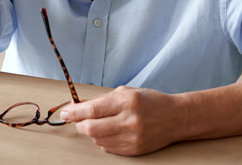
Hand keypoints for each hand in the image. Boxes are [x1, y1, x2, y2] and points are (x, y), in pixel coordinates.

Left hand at [60, 86, 187, 155]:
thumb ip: (101, 100)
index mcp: (127, 102)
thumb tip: (77, 105)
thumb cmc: (150, 102)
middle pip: (92, 128)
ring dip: (92, 132)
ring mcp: (133, 137)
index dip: (74, 112)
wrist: (176, 117)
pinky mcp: (135, 149)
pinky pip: (108, 148)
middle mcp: (130, 120)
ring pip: (98, 139)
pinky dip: (103, 140)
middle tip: (79, 120)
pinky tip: (109, 132)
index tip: (66, 112)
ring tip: (99, 124)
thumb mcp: (126, 92)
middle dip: (80, 124)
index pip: (93, 109)